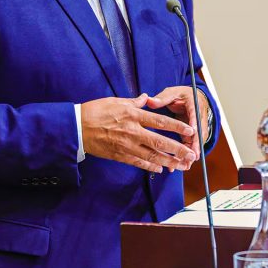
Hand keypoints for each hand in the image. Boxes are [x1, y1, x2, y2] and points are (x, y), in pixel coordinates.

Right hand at [81, 94, 196, 172]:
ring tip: (181, 166)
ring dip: (168, 161)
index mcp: (133, 115)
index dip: (177, 127)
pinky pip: (138, 162)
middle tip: (190, 154)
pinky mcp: (119, 155)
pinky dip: (150, 166)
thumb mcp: (116, 101)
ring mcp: (126, 145)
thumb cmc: (95, 111)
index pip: (160, 121)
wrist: (76, 127)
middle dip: (177, 149)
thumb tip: (146, 98)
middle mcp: (132, 131)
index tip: (190, 131)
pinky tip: (160, 169)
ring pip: (151, 155)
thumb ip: (134, 102)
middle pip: (160, 141)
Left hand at [148, 86, 208, 159]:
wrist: (194, 98)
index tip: (192, 131)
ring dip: (191, 153)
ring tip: (185, 164)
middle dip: (196, 145)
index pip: (195, 115)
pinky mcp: (194, 135)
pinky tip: (179, 164)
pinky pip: (191, 145)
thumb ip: (163, 98)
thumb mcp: (173, 93)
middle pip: (199, 133)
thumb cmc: (182, 95)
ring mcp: (198, 127)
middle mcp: (199, 118)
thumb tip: (149, 101)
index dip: (194, 124)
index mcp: (195, 105)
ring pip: (196, 142)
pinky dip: (186, 154)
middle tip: (192, 156)